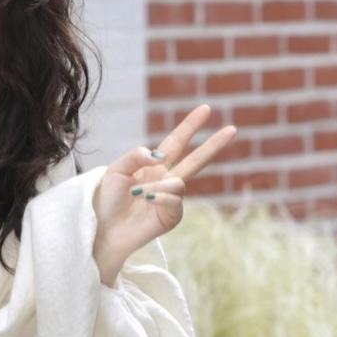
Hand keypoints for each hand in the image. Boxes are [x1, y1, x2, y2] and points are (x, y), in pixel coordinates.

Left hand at [92, 103, 238, 283]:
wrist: (103, 228)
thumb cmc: (106, 199)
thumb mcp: (115, 170)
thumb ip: (135, 156)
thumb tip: (159, 155)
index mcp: (153, 165)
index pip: (176, 142)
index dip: (190, 126)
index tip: (206, 109)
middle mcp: (166, 180)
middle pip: (196, 159)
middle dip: (214, 145)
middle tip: (233, 128)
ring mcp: (171, 198)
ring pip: (179, 183)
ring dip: (159, 185)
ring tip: (138, 194)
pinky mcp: (171, 216)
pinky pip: (175, 201)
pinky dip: (161, 197)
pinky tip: (147, 199)